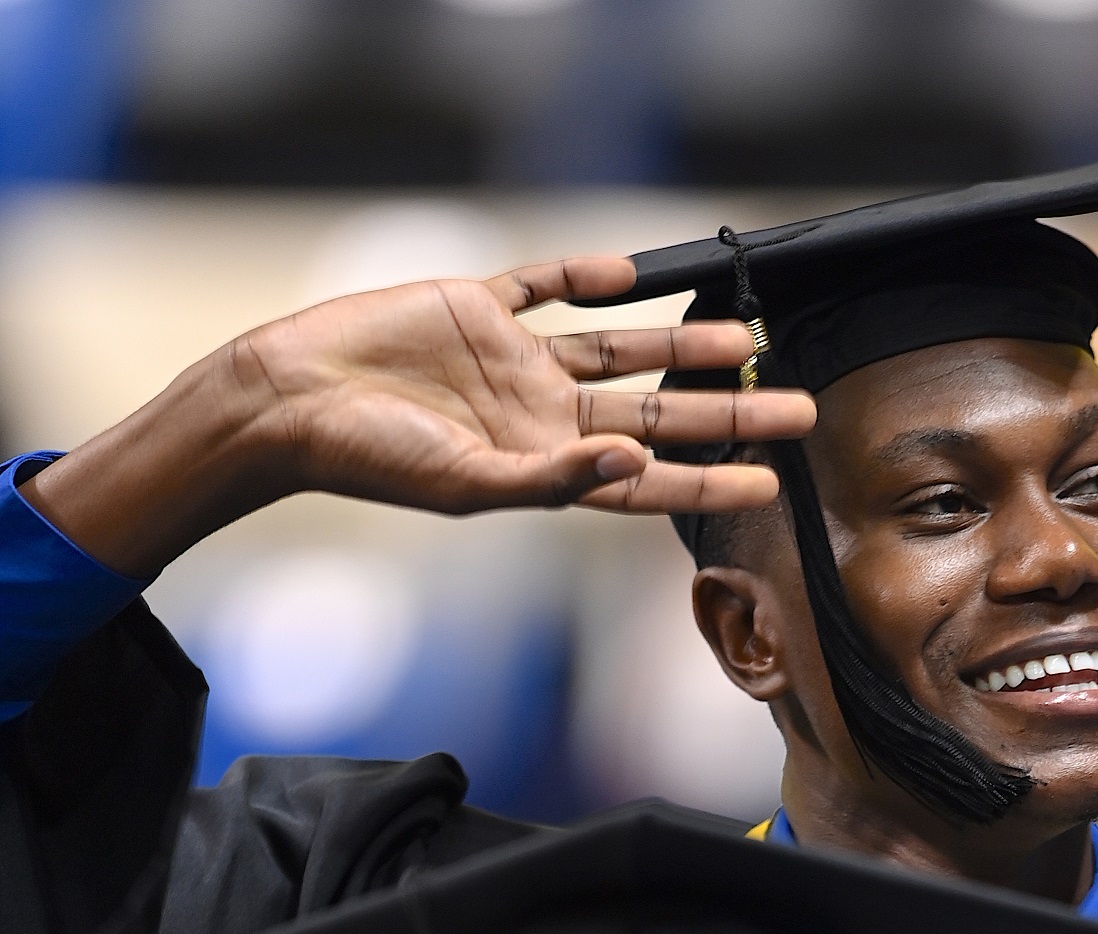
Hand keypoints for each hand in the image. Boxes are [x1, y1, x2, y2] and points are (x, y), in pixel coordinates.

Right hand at [26, 254, 813, 576]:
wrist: (288, 401)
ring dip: (684, 346)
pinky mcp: (476, 308)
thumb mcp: (472, 485)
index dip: (713, 483)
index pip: (651, 483)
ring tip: (748, 341)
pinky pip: (547, 285)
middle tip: (798, 409)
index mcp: (543, 472)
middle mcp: (540, 418)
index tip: (774, 481)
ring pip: (622, 351)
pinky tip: (642, 275)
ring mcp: (513, 362)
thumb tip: (634, 462)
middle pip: (658, 414)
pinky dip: (592, 275)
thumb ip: (556, 479)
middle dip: (728, 413)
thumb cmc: (371, 461)